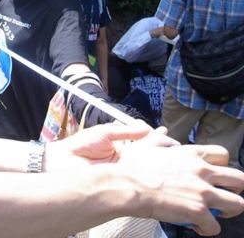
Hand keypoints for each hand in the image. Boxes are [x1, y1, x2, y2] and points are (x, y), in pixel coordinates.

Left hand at [44, 121, 167, 169]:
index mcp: (121, 146)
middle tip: (176, 147)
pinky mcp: (119, 181)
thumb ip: (124, 131)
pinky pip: (135, 177)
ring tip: (172, 156)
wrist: (63, 162)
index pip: (142, 141)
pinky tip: (157, 171)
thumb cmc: (80, 145)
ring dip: (157, 162)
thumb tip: (145, 126)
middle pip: (148, 154)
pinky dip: (146, 174)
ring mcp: (123, 171)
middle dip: (161, 150)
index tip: (166, 133)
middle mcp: (125, 159)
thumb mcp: (104, 133)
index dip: (154, 138)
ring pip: (144, 166)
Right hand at [118, 143, 243, 235]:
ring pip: (238, 204)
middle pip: (239, 179)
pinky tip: (196, 226)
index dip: (222, 165)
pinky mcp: (199, 211)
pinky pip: (215, 227)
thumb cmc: (132, 167)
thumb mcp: (145, 145)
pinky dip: (207, 229)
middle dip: (235, 189)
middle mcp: (202, 171)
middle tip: (222, 195)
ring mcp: (203, 192)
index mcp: (191, 154)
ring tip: (216, 214)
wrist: (126, 185)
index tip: (213, 174)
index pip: (223, 154)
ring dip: (229, 210)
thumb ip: (159, 138)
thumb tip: (163, 132)